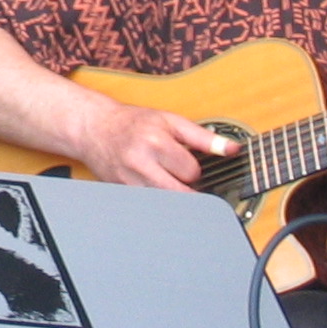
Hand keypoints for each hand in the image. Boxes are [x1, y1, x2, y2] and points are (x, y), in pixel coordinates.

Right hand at [72, 98, 237, 190]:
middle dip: (184, 186)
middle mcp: (140, 163)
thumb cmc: (133, 123)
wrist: (95, 129)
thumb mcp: (170, 121)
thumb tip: (231, 149)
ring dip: (171, 195)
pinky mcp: (121, 193)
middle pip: (181, 193)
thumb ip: (203, 136)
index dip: (193, 169)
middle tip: (178, 175)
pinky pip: (149, 206)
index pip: (192, 172)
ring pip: (166, 203)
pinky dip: (156, 199)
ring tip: (166, 181)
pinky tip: (152, 187)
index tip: (186, 163)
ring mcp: (128, 181)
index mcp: (156, 142)